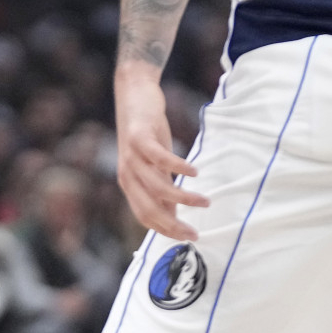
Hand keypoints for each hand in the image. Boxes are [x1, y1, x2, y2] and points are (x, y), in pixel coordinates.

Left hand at [114, 74, 207, 241]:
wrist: (134, 95)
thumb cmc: (146, 133)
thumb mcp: (153, 165)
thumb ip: (160, 189)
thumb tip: (173, 216)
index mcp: (129, 184)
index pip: (145, 216)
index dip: (165, 230)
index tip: (187, 237)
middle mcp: (127, 173)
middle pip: (149, 208)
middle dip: (173, 225)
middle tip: (195, 233)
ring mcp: (131, 156)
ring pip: (157, 187)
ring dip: (183, 198)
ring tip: (204, 202)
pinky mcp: (140, 137)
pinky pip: (160, 158)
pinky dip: (178, 167)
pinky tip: (194, 172)